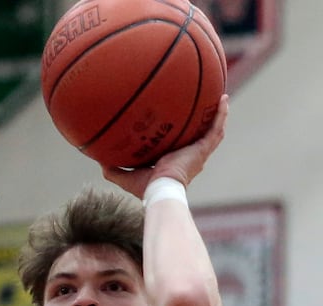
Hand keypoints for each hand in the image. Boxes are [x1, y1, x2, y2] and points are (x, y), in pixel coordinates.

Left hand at [101, 94, 228, 198]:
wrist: (161, 190)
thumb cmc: (146, 188)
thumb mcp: (126, 176)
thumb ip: (113, 168)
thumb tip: (98, 159)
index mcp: (176, 161)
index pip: (181, 144)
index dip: (182, 133)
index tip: (180, 119)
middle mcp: (190, 156)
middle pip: (199, 135)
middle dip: (203, 120)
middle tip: (205, 104)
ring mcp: (199, 152)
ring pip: (213, 130)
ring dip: (218, 114)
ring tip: (221, 97)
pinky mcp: (203, 149)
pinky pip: (216, 128)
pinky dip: (221, 114)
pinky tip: (224, 99)